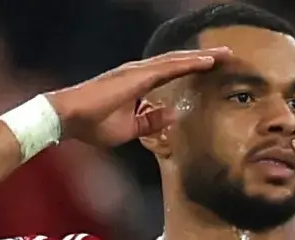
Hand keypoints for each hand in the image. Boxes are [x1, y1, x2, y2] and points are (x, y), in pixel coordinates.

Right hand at [48, 48, 229, 147]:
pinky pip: (169, 67)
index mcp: (138, 83)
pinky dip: (189, 63)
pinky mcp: (137, 76)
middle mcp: (139, 72)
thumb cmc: (93, 124)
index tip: (212, 67)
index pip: (171, 73)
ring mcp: (138, 71)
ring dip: (201, 58)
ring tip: (223, 55)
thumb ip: (152, 121)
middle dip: (202, 59)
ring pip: (177, 61)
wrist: (68, 117)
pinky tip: (207, 61)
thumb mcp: (131, 128)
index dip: (192, 68)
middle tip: (225, 56)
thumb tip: (174, 115)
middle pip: (178, 62)